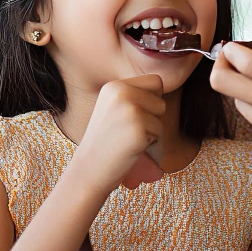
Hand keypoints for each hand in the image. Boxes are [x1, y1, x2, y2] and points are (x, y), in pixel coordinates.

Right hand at [69, 74, 164, 197]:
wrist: (89, 169)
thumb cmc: (107, 141)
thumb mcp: (113, 107)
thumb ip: (133, 94)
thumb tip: (160, 83)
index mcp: (114, 86)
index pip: (155, 81)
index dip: (152, 99)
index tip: (133, 115)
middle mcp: (121, 93)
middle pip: (161, 98)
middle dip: (153, 115)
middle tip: (130, 129)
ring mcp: (130, 110)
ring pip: (161, 114)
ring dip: (152, 129)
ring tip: (129, 137)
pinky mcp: (138, 129)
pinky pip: (160, 132)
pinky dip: (150, 142)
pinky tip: (131, 146)